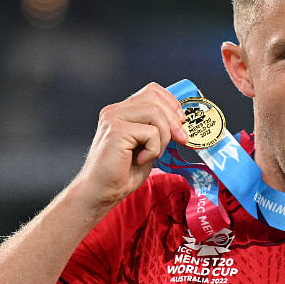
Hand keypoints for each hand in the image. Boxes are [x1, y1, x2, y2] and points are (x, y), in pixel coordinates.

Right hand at [76, 82, 188, 209]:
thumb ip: (159, 130)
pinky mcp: (116, 131)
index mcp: (122, 111)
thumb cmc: (122, 173)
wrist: (102, 192)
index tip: (182, 121)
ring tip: (155, 153)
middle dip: (174, 120)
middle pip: (155, 98)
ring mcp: (113, 118)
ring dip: (164, 136)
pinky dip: (154, 149)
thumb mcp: (147, 146)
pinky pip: (150, 132)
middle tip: (181, 139)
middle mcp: (115, 110)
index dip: (171, 103)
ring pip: (155, 113)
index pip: (152, 91)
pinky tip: (142, 159)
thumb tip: (181, 123)